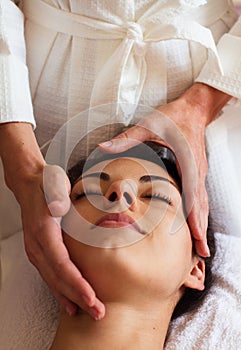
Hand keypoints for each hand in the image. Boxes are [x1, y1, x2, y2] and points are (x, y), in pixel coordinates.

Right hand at [20, 164, 104, 319]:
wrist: (31, 185)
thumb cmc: (46, 183)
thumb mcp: (54, 182)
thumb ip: (56, 194)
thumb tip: (58, 209)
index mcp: (43, 231)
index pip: (61, 263)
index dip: (76, 283)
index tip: (91, 297)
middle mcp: (37, 245)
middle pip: (58, 278)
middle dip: (79, 298)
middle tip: (98, 312)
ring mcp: (37, 251)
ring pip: (54, 281)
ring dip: (72, 299)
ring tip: (88, 312)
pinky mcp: (41, 252)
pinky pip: (51, 276)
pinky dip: (62, 292)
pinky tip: (71, 303)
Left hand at [100, 83, 230, 256]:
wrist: (193, 109)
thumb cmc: (174, 118)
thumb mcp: (149, 125)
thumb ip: (127, 138)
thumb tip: (103, 148)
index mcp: (186, 164)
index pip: (192, 197)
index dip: (195, 220)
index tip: (197, 240)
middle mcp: (196, 173)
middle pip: (201, 207)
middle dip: (201, 231)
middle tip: (201, 254)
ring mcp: (198, 174)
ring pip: (202, 205)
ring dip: (201, 225)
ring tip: (200, 247)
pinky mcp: (197, 173)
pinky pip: (200, 198)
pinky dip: (200, 214)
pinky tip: (196, 224)